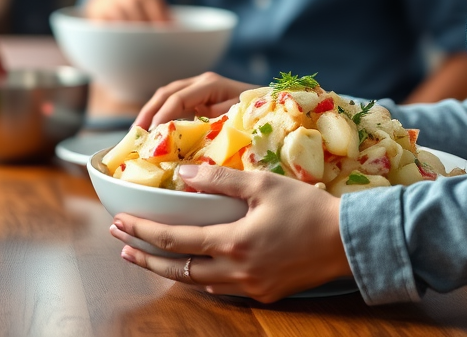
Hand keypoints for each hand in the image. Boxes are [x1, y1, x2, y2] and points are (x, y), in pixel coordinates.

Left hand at [109, 164, 350, 301]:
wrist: (347, 241)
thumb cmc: (306, 206)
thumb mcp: (262, 183)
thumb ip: (220, 179)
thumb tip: (182, 175)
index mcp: (232, 242)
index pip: (174, 240)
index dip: (142, 232)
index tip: (119, 223)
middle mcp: (236, 271)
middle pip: (177, 269)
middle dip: (144, 256)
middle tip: (119, 244)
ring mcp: (250, 286)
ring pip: (196, 282)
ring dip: (168, 269)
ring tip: (145, 256)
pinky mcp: (264, 292)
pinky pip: (221, 288)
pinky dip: (199, 276)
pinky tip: (192, 266)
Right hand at [136, 71, 249, 128]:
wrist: (276, 106)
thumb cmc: (260, 112)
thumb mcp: (240, 116)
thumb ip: (216, 119)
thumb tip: (190, 128)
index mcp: (210, 84)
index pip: (177, 98)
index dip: (162, 115)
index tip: (152, 135)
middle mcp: (202, 82)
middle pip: (167, 92)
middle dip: (149, 111)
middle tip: (136, 134)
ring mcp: (200, 89)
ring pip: (168, 96)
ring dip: (153, 112)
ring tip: (140, 133)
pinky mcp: (201, 99)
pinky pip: (177, 103)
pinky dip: (163, 114)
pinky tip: (156, 130)